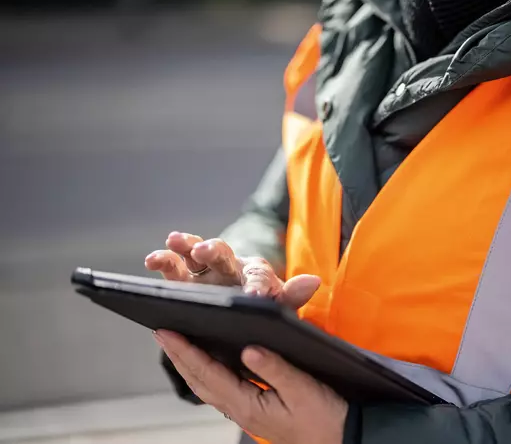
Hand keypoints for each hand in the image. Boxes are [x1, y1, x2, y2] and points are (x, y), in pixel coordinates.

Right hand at [145, 231, 319, 308]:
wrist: (242, 312)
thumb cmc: (263, 308)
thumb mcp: (281, 305)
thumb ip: (292, 296)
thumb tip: (314, 281)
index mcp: (257, 274)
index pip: (259, 277)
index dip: (255, 286)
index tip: (253, 297)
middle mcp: (229, 266)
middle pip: (223, 253)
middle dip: (213, 250)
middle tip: (205, 250)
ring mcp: (204, 272)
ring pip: (193, 253)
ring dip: (184, 246)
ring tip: (172, 241)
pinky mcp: (185, 280)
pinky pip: (173, 267)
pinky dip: (164, 260)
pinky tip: (152, 260)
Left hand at [154, 330, 346, 443]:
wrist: (343, 439)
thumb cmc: (327, 418)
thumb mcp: (304, 390)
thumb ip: (276, 369)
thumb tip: (249, 349)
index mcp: (248, 405)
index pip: (207, 374)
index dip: (185, 352)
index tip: (167, 333)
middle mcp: (242, 410)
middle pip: (200, 382)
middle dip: (179, 357)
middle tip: (162, 333)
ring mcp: (248, 412)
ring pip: (208, 387)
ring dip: (190, 365)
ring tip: (178, 345)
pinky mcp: (257, 410)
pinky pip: (223, 389)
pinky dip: (208, 372)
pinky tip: (210, 362)